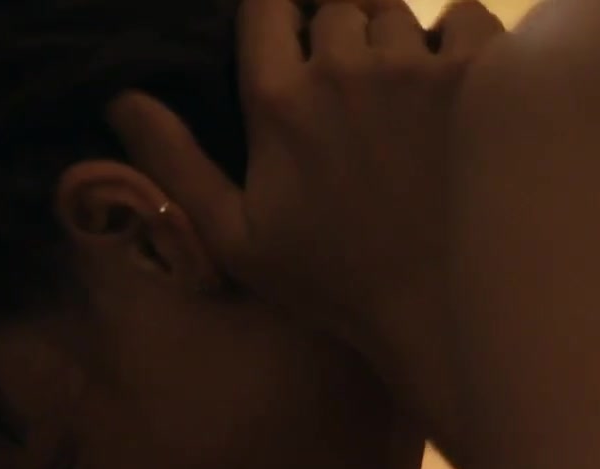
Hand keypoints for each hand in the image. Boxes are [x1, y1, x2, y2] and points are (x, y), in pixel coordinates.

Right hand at [108, 0, 503, 415]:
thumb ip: (175, 162)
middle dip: (342, 32)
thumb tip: (121, 100)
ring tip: (404, 97)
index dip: (279, 14)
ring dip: (397, 41)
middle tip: (356, 89)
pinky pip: (465, 19)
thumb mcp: (233, 237)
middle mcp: (341, 67)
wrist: (438, 308)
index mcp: (277, 101)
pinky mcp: (477, 74)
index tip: (293, 40)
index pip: (267, 6)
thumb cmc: (331, 282)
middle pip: (337, 4)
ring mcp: (413, 66)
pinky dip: (459, 42)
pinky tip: (455, 90)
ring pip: (397, 12)